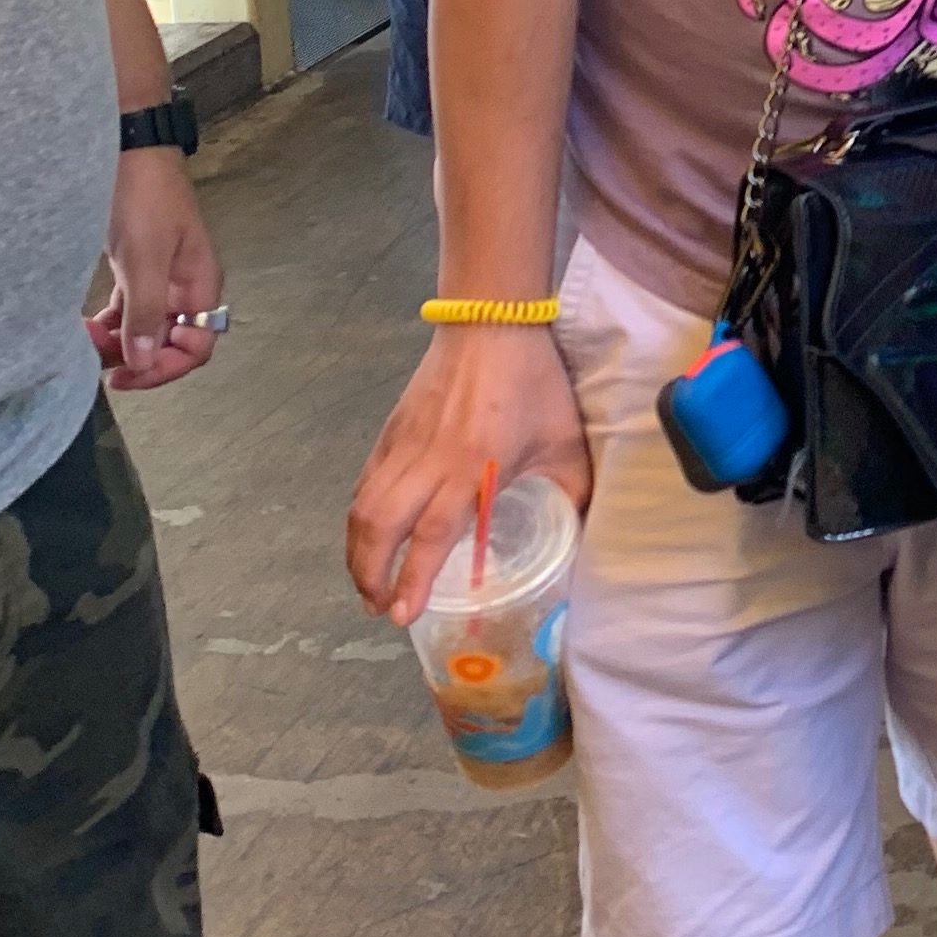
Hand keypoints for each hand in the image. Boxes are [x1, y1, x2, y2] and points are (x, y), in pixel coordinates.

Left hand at [92, 148, 221, 387]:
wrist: (130, 146)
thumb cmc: (143, 199)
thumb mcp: (144, 256)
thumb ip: (146, 311)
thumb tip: (144, 362)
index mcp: (199, 286)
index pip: (195, 347)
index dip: (163, 369)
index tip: (123, 376)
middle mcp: (184, 287)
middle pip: (168, 342)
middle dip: (133, 356)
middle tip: (91, 359)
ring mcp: (162, 277)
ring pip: (145, 326)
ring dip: (118, 341)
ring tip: (82, 341)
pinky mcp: (139, 266)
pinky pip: (128, 308)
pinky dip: (110, 322)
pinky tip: (86, 326)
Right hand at [346, 327, 593, 626]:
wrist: (490, 323)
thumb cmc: (533, 382)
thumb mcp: (566, 442)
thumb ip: (570, 491)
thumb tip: (578, 532)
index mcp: (472, 466)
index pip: (432, 534)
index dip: (413, 578)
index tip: (403, 614)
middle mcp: (428, 460)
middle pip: (381, 526)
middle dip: (371, 575)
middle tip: (379, 609)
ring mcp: (402, 444)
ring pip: (363, 506)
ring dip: (358, 551)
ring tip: (368, 584)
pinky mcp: (390, 430)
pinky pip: (365, 482)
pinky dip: (360, 516)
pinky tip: (370, 536)